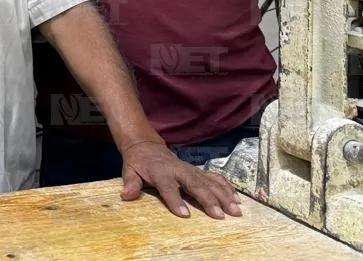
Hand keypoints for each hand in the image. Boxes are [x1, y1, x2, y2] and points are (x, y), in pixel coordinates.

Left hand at [120, 140, 241, 219]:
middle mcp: (178, 170)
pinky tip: (237, 199)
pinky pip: (215, 178)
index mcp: (160, 172)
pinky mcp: (198, 170)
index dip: (175, 200)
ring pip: (209, 181)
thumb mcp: (129, 171)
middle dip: (208, 199)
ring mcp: (191, 169)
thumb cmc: (138, 163)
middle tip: (220, 215)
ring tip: (236, 210)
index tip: (184, 215)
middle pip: (195, 184)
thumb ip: (130, 184)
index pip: (168, 186)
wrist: (147, 145)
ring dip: (224, 195)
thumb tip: (125, 196)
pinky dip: (227, 187)